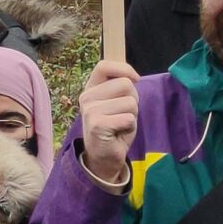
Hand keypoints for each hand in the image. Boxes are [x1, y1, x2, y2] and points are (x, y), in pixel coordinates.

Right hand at [75, 60, 140, 185]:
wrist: (104, 157)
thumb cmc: (114, 127)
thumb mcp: (117, 102)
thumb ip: (121, 87)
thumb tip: (133, 77)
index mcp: (91, 88)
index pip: (104, 66)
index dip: (124, 69)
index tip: (136, 79)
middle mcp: (87, 97)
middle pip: (125, 84)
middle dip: (133, 100)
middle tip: (123, 114)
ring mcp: (90, 111)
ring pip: (130, 102)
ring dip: (132, 115)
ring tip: (120, 124)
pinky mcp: (97, 125)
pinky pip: (128, 118)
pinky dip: (130, 127)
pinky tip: (118, 133)